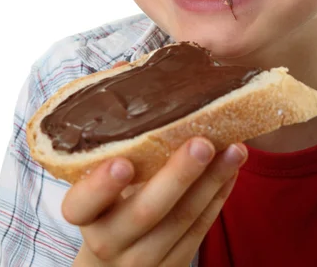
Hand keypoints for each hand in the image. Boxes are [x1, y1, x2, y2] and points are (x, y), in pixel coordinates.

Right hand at [62, 136, 246, 266]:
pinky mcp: (174, 263)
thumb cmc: (104, 203)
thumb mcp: (95, 174)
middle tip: (202, 143)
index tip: (123, 163)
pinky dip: (218, 196)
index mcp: (85, 214)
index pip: (81, 205)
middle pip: (144, 212)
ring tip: (235, 149)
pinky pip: (200, 229)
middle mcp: (110, 240)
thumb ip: (110, 127)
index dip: (100, 187)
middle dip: (177, 177)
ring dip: (211, 182)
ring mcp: (143, 258)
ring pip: (181, 221)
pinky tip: (232, 168)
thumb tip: (123, 68)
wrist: (113, 263)